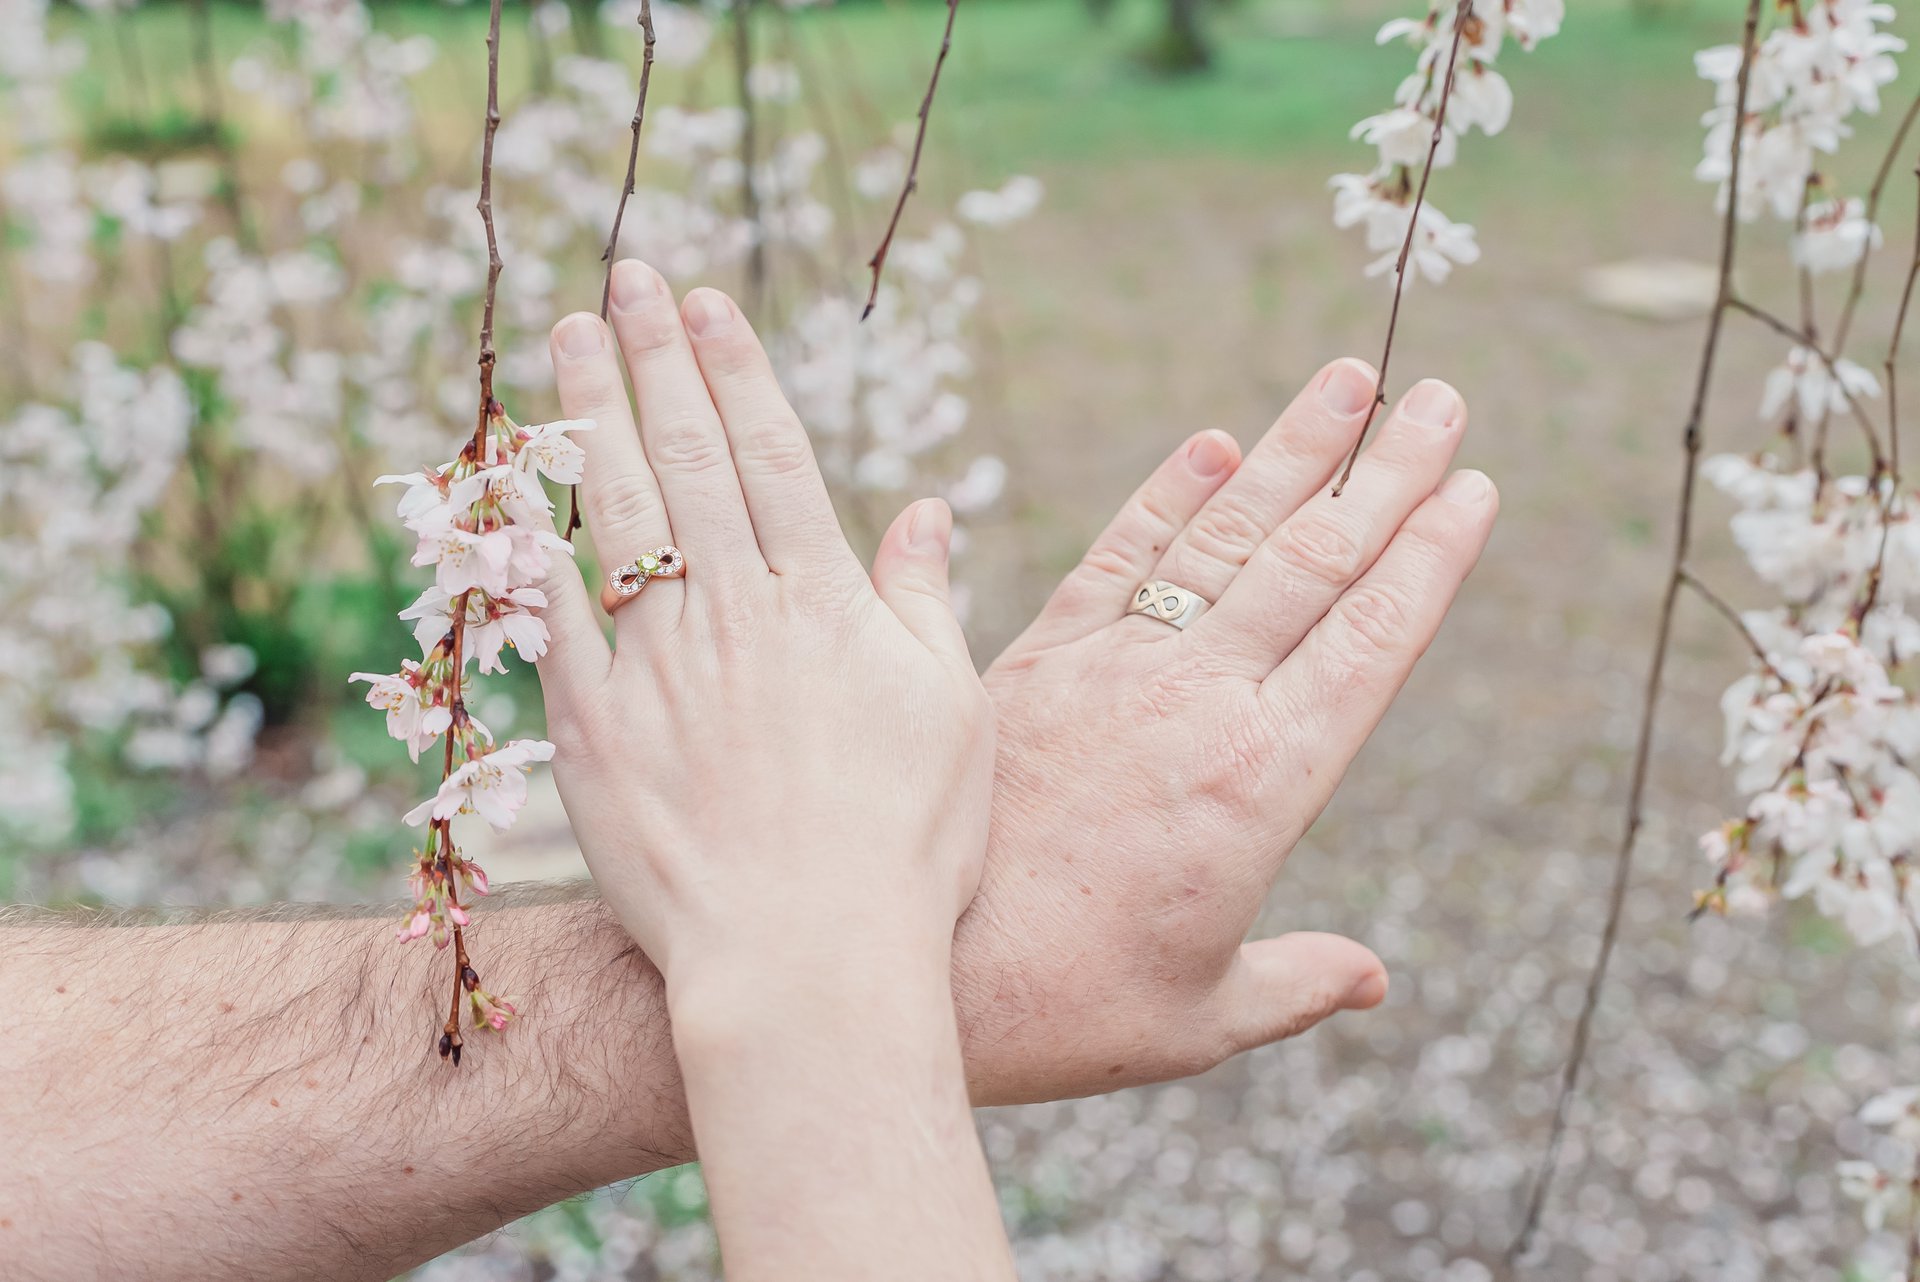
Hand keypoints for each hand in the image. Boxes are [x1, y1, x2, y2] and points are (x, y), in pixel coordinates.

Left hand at [525, 262, 991, 991]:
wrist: (809, 964)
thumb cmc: (905, 850)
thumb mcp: (950, 715)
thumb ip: (923, 602)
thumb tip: (924, 507)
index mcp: (823, 604)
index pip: (770, 455)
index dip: (736, 369)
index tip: (706, 300)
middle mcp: (734, 614)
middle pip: (686, 458)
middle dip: (655, 357)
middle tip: (626, 276)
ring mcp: (656, 669)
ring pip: (616, 515)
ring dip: (590, 417)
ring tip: (567, 341)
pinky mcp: (593, 731)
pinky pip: (550, 620)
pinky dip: (526, 549)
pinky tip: (507, 488)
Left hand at [953, 363, 1496, 1102]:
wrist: (923, 978)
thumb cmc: (1070, 1010)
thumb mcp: (1205, 1017)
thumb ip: (1297, 982)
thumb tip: (1373, 982)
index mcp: (1263, 782)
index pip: (1370, 639)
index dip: (1428, 558)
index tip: (1473, 486)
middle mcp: (1199, 705)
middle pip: (1313, 566)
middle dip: (1384, 475)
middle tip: (1444, 397)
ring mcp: (1114, 671)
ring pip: (1224, 539)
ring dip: (1292, 453)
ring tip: (1352, 379)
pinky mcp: (1037, 662)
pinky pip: (1115, 559)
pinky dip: (1165, 498)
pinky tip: (1211, 443)